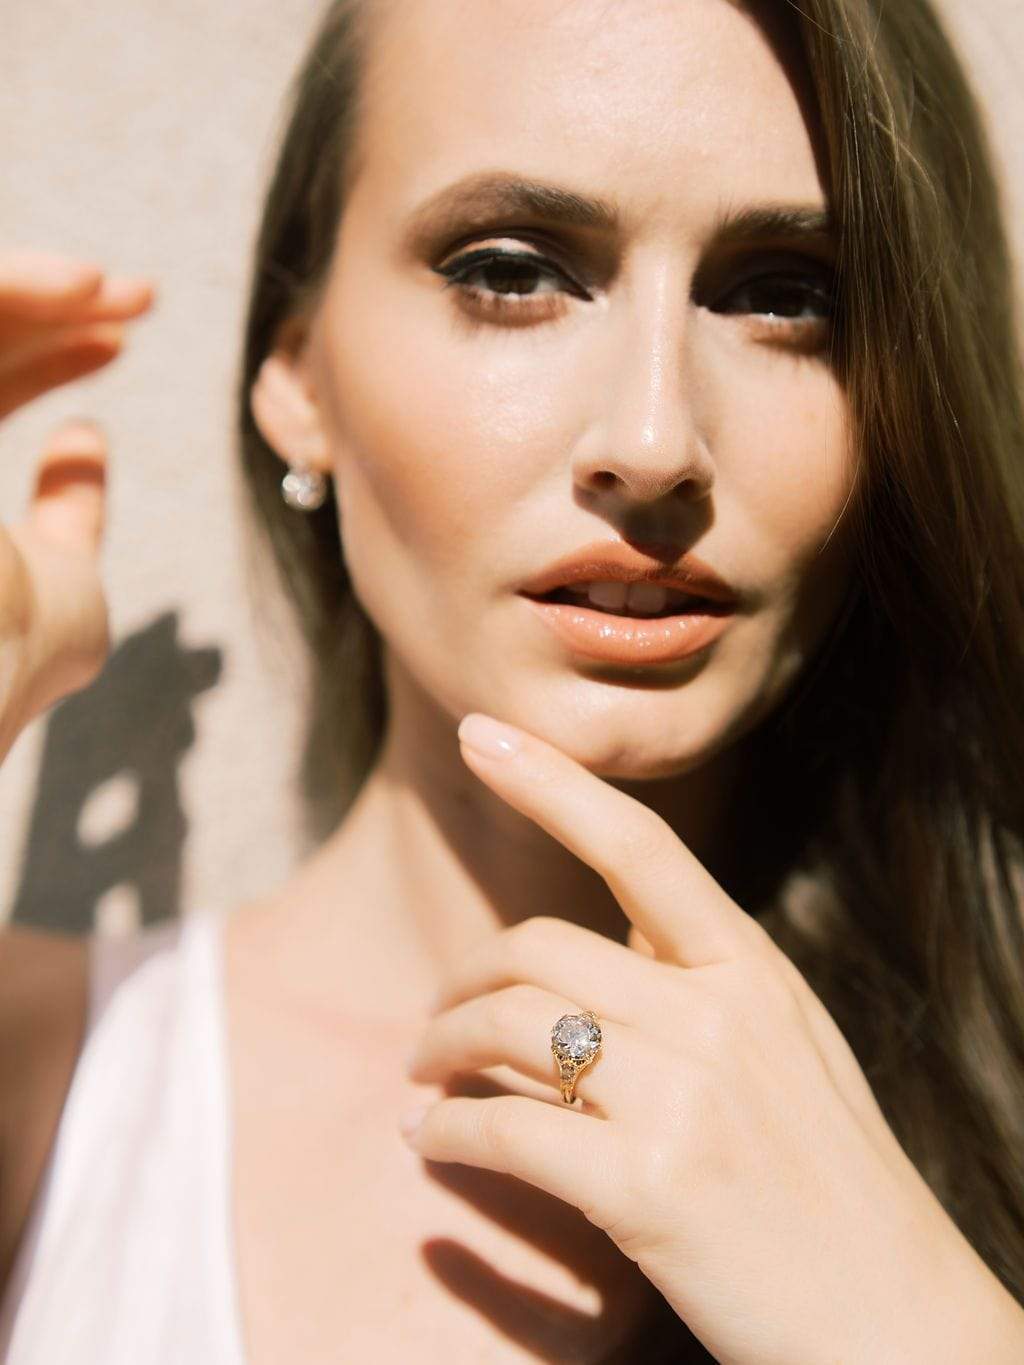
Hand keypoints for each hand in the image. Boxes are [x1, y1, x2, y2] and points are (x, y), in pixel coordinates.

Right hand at [0, 250, 153, 758]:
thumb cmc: (19, 652)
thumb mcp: (64, 584)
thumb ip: (68, 514)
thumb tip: (84, 437)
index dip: (46, 359)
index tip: (119, 340)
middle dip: (52, 308)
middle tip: (138, 294)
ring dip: (38, 287)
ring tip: (121, 288)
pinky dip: (14, 288)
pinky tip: (89, 288)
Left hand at [402, 713, 1023, 1364]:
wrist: (895, 1321)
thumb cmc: (828, 1181)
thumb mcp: (785, 1048)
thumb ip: (697, 987)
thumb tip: (590, 952)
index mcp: (751, 970)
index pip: (640, 844)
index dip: (552, 780)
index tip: (481, 730)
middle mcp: (718, 1015)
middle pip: (537, 950)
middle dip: (461, 983)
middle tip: (432, 1026)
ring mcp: (686, 1098)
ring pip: (508, 1029)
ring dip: (441, 1051)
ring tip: (422, 1083)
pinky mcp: (647, 1188)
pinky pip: (505, 1131)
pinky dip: (447, 1135)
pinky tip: (431, 1146)